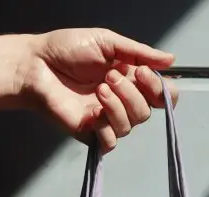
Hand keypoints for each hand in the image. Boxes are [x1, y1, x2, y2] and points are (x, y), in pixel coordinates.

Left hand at [16, 28, 179, 152]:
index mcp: (130, 80)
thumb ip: (139, 52)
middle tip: (110, 77)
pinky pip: (110, 142)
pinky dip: (105, 127)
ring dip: (117, 106)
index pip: (162, 96)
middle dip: (132, 94)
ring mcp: (106, 120)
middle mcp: (122, 102)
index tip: (144, 74)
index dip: (161, 90)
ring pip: (130, 126)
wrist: (37, 65)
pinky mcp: (90, 133)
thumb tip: (171, 59)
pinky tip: (92, 112)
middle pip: (147, 112)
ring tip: (98, 88)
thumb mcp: (108, 42)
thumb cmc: (67, 49)